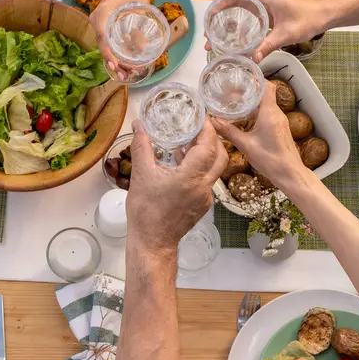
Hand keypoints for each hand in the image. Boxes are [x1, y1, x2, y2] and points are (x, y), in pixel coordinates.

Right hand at [89, 0, 149, 69]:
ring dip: (115, 61)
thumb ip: (140, 29)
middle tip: (126, 76)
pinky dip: (115, 53)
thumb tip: (142, 52)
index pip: (102, 40)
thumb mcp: (141, 8)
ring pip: (105, 47)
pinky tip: (124, 64)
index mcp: (101, 16)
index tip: (117, 67)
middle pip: (103, 47)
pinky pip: (107, 42)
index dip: (109, 56)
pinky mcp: (105, 26)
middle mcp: (97, 21)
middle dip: (114, 63)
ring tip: (127, 74)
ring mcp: (100, 24)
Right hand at [126, 119, 227, 250]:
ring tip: (186, 143)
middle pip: (220, 156)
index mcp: (191, 177)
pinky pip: (206, 180)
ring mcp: (205, 198)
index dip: (207, 129)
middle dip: (212, 139)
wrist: (152, 242)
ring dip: (205, 154)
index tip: (200, 117)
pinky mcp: (202, 205)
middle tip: (198, 127)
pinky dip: (199, 168)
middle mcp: (204, 187)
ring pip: (214, 169)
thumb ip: (142, 147)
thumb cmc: (146, 211)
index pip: (208, 146)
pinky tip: (180, 165)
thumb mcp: (141, 175)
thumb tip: (138, 125)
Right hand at [204, 0, 327, 62]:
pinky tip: (232, 37)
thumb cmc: (307, 19)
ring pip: (239, 8)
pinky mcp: (267, 12)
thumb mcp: (286, 34)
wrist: (322, 15)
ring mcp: (264, 4)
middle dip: (219, 14)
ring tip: (215, 36)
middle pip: (234, 0)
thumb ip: (268, 45)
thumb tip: (253, 60)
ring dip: (226, 19)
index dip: (222, 0)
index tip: (211, 13)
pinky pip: (247, 14)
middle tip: (209, 31)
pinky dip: (236, 23)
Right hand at [211, 81, 306, 192]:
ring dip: (254, 100)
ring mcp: (280, 121)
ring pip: (266, 104)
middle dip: (251, 88)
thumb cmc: (270, 159)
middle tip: (233, 88)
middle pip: (266, 93)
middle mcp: (277, 114)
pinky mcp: (279, 128)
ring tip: (236, 101)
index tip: (243, 74)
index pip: (266, 86)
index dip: (256, 78)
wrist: (290, 173)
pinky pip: (268, 113)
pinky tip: (245, 117)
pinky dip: (257, 111)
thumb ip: (229, 132)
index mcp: (270, 113)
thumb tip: (213, 121)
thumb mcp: (245, 145)